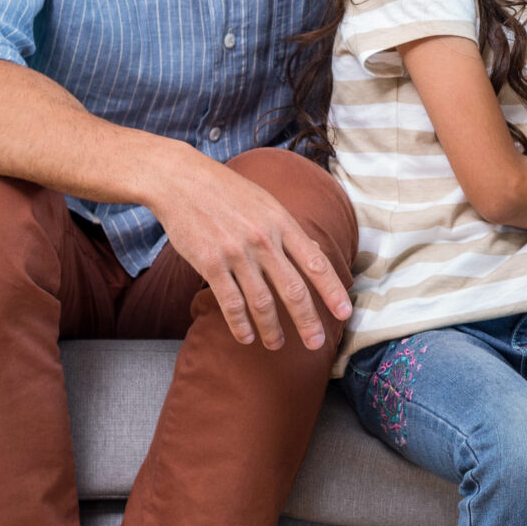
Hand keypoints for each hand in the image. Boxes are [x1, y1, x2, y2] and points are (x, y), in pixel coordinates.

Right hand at [144, 145, 353, 350]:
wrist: (182, 181)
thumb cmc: (228, 192)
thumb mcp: (267, 203)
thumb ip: (289, 230)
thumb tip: (316, 251)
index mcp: (282, 223)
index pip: (315, 263)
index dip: (332, 291)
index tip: (344, 313)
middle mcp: (263, 240)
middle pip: (293, 289)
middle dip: (308, 320)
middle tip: (317, 344)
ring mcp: (236, 253)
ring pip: (262, 301)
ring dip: (272, 329)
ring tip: (277, 344)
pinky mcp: (209, 263)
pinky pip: (230, 301)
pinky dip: (240, 324)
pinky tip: (247, 337)